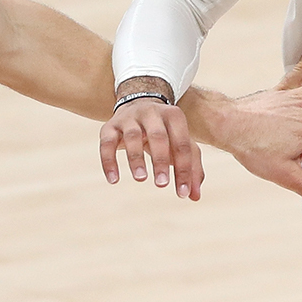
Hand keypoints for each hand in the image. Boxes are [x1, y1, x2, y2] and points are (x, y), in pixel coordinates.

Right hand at [99, 78, 202, 199]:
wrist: (137, 105)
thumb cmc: (165, 133)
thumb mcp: (181, 144)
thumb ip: (192, 169)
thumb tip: (195, 197)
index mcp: (174, 116)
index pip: (182, 144)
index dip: (184, 170)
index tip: (182, 194)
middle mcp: (152, 113)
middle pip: (158, 136)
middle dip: (161, 161)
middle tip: (162, 184)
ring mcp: (130, 118)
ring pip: (132, 136)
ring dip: (136, 158)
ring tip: (141, 179)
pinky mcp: (109, 126)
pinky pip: (106, 143)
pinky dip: (109, 161)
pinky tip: (114, 180)